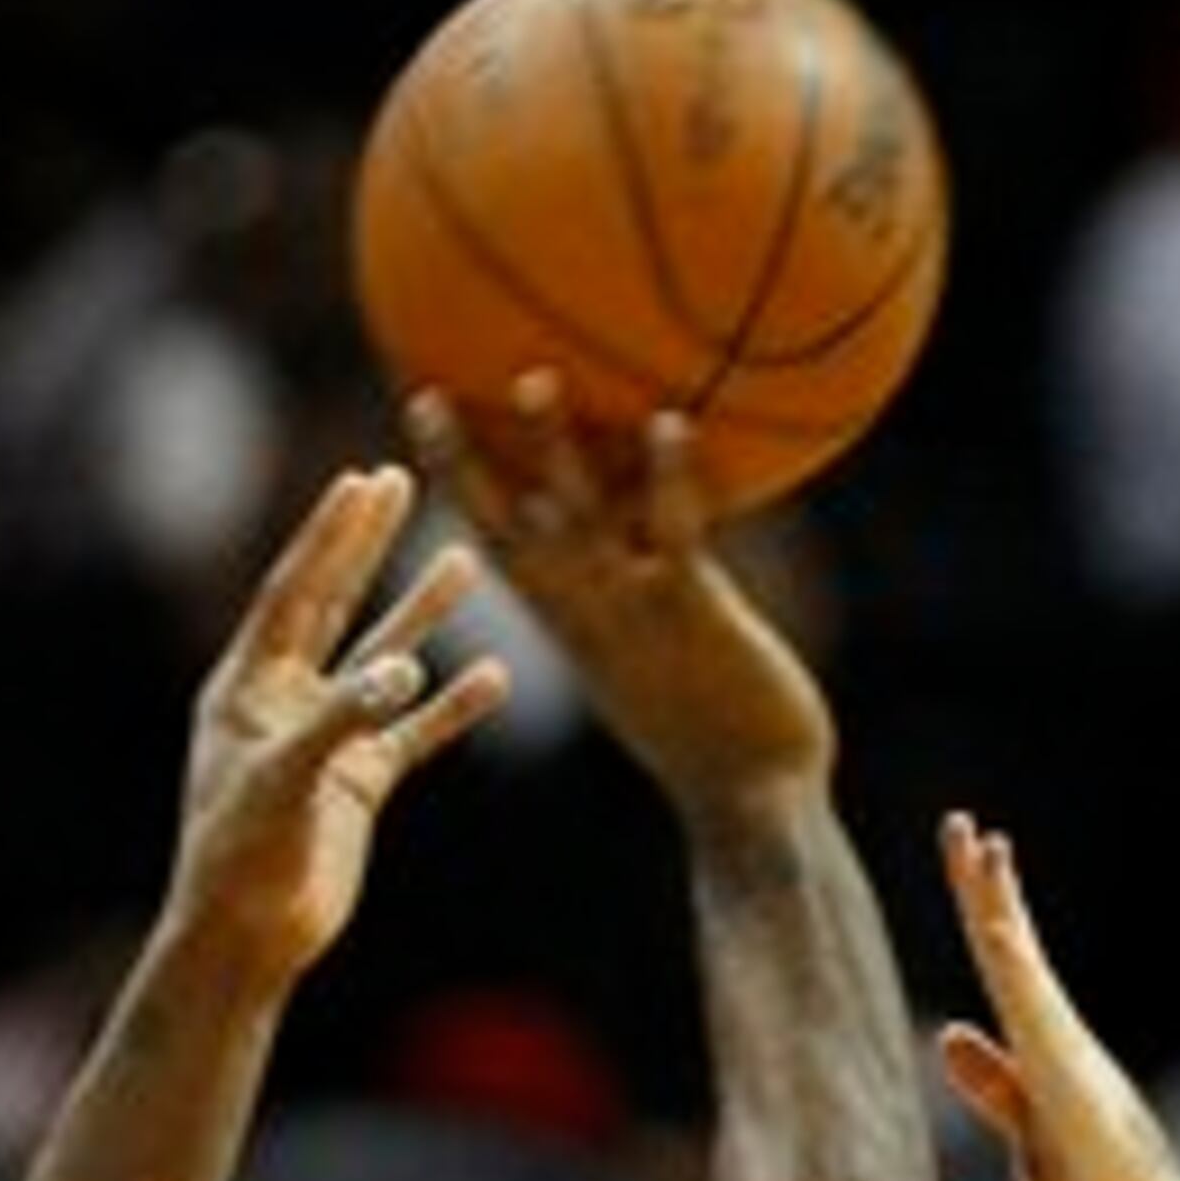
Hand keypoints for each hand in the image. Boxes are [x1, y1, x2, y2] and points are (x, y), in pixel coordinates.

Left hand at [168, 463, 509, 977]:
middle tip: (400, 481)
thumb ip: (344, 719)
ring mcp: (327, 741)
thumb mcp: (287, 782)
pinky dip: (452, 708)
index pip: (292, 593)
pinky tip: (494, 677)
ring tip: (464, 560)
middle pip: (334, 606)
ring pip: (382, 662)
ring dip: (419, 615)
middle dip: (367, 547)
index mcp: (248, 687)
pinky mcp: (360, 786)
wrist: (249, 938)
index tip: (361, 483)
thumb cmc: (243, 859)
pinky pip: (415, 735)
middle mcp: (286, 703)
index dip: (327, 538)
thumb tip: (404, 668)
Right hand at [410, 384, 834, 810]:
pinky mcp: (693, 610)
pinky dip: (668, 478)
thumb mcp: (656, 662)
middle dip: (466, 469)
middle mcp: (589, 614)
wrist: (756, 800)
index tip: (423, 428)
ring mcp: (635, 610)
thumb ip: (639, 604)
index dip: (458, 491)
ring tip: (535, 381)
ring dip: (556, 453)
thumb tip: (647, 556)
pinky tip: (671, 421)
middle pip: (510, 529)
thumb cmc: (718, 738)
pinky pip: (673, 533)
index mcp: (571, 627)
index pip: (496, 549)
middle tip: (428, 397)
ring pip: (579, 521)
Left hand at [934, 811, 1179, 1180]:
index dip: (985, 912)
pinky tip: (999, 933)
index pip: (1007, 973)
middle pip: (1014, 956)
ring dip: (1003, 910)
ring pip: (1027, 974)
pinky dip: (1019, 975)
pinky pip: (1043, 1024)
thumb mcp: (1029, 1140)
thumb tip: (950, 1034)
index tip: (969, 854)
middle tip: (961, 824)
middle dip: (987, 889)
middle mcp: (1064, 1048)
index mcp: (1048, 1059)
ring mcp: (1073, 1065)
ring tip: (984, 849)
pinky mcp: (1079, 1092)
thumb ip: (995, 1087)